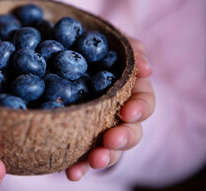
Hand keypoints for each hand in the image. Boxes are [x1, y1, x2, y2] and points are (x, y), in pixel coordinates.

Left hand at [66, 37, 154, 180]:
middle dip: (123, 138)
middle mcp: (119, 115)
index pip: (143, 102)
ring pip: (110, 149)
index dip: (139, 108)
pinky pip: (83, 157)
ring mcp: (101, 131)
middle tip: (111, 140)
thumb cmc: (100, 53)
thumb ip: (133, 49)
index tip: (128, 112)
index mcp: (131, 93)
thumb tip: (145, 68)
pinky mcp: (82, 141)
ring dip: (105, 157)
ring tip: (95, 161)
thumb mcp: (117, 45)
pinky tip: (72, 173)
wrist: (72, 62)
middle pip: (130, 131)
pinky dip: (79, 166)